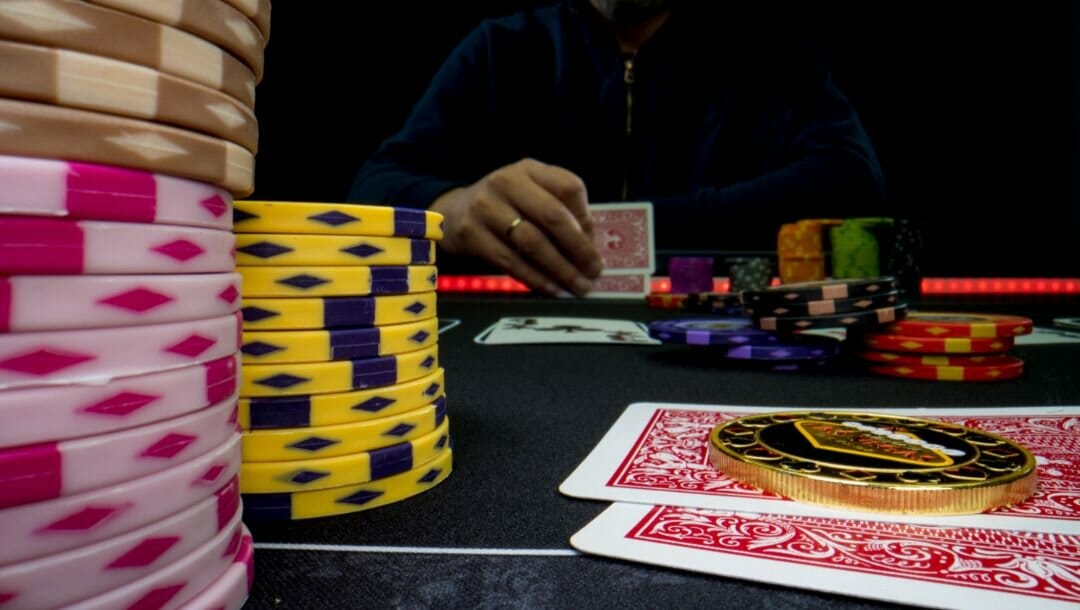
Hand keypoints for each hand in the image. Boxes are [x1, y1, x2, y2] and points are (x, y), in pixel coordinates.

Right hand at [430, 158, 603, 295]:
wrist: (454, 212)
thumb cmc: (505, 205)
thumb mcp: (531, 193)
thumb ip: (560, 210)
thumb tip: (591, 249)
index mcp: (530, 168)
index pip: (569, 187)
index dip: (587, 220)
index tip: (596, 246)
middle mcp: (507, 181)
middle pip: (552, 216)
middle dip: (579, 249)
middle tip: (594, 273)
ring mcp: (486, 206)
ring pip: (532, 242)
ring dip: (560, 269)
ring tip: (577, 286)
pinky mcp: (472, 233)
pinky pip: (511, 261)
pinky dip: (535, 278)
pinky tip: (551, 289)